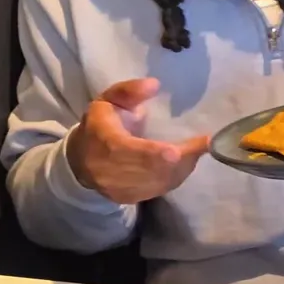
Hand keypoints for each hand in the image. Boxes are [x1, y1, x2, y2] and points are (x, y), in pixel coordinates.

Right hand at [65, 78, 208, 203]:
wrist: (79, 161)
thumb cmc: (98, 126)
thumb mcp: (108, 100)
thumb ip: (129, 91)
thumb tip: (154, 84)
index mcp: (107, 143)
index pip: (136, 152)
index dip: (162, 153)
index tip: (189, 146)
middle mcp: (112, 172)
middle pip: (156, 170)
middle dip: (184, 158)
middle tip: (204, 144)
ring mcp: (121, 189)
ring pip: (162, 182)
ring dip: (184, 167)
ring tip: (198, 150)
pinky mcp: (129, 199)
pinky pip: (160, 189)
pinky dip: (176, 176)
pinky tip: (186, 163)